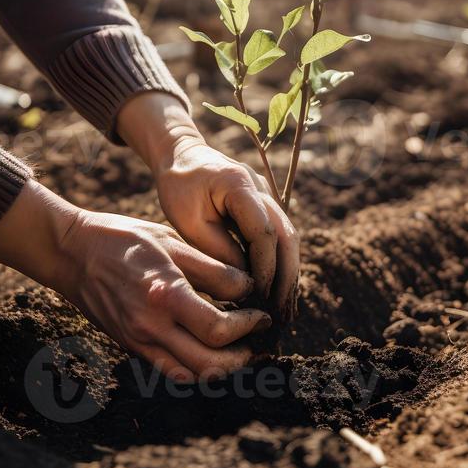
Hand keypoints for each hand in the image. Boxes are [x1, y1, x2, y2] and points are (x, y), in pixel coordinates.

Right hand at [0, 180, 269, 380]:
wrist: (72, 253)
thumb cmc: (124, 239)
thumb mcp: (172, 242)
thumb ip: (212, 269)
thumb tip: (248, 288)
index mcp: (164, 296)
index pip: (218, 330)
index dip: (248, 327)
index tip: (261, 315)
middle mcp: (150, 327)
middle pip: (209, 364)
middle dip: (242, 357)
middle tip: (257, 339)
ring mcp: (138, 341)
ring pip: (191, 375)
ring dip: (221, 368)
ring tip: (238, 349)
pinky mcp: (131, 346)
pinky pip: (170, 371)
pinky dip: (195, 369)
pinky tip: (209, 351)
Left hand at [116, 93, 299, 319]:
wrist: (182, 154)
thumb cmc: (178, 186)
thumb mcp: (188, 221)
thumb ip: (218, 248)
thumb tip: (245, 282)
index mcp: (239, 185)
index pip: (264, 231)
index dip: (265, 266)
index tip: (259, 296)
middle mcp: (262, 188)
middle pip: (287, 235)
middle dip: (287, 276)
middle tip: (283, 312)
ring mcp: (268, 195)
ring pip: (289, 237)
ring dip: (289, 273)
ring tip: (285, 309)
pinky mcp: (265, 206)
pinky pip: (280, 236)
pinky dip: (281, 263)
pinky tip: (278, 290)